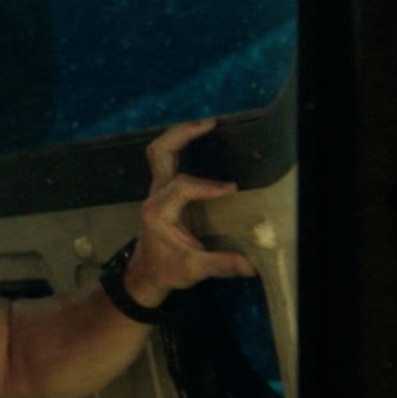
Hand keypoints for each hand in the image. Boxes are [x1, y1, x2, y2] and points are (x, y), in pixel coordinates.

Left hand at [126, 118, 257, 307]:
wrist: (146, 273)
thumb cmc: (166, 269)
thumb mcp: (193, 270)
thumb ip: (220, 264)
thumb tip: (250, 266)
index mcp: (158, 212)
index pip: (183, 186)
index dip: (208, 185)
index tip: (232, 188)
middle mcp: (155, 196)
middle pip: (159, 153)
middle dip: (182, 135)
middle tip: (211, 124)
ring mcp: (157, 190)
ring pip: (160, 151)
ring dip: (181, 134)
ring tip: (208, 125)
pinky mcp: (163, 190)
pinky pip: (168, 158)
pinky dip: (182, 144)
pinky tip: (203, 140)